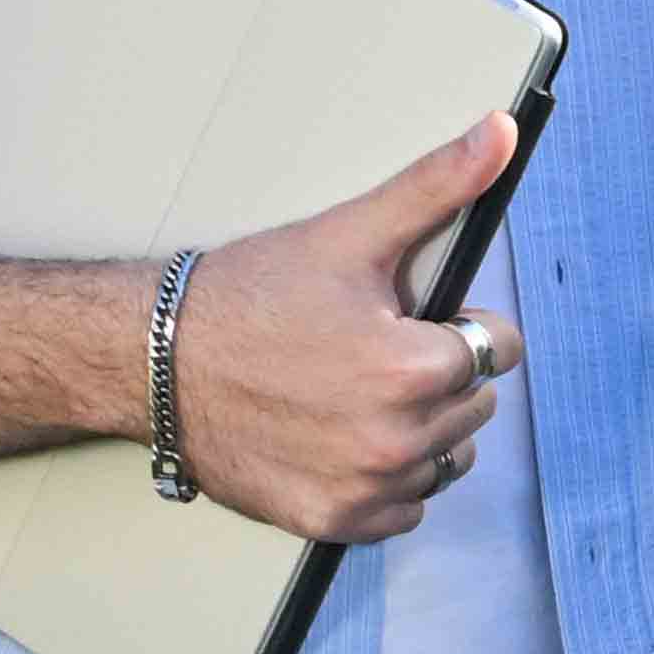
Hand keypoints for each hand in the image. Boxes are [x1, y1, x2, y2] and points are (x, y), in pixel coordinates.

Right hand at [172, 115, 519, 544]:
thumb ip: (437, 186)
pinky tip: (345, 438)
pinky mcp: (331, 521)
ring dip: (421, 429)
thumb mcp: (349, 234)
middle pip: (474, 404)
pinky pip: (403, 507)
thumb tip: (502, 132)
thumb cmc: (244, 299)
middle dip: (439, 374)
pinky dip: (386, 479)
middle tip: (368, 349)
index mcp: (413, 369)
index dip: (460, 324)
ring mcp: (363, 488)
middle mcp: (394, 440)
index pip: (499, 348)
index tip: (410, 317)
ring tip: (358, 392)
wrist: (151, 361)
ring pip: (446, 457)